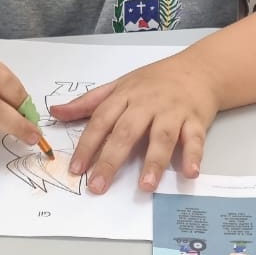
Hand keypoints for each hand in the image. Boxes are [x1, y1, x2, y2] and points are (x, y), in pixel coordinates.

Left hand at [49, 54, 217, 193]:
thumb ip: (88, 102)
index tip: (77, 169)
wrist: (200, 68)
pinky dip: (194, 155)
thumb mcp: (120, 85)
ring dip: (154, 162)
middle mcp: (148, 104)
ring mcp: (173, 112)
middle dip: (111, 160)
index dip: (88, 145)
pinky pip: (195, 138)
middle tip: (98, 186)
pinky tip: (189, 172)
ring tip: (145, 186)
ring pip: (162, 137)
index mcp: (126, 95)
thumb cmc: (155, 81)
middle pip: (127, 132)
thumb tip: (55, 112)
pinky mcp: (196, 120)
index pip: (101, 121)